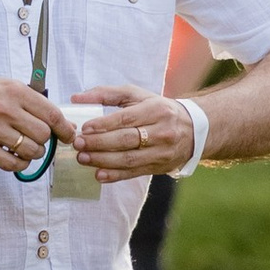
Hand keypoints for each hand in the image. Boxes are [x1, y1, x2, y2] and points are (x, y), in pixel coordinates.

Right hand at [0, 78, 74, 172]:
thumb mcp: (8, 87)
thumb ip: (35, 103)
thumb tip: (64, 124)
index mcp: (15, 92)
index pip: (51, 114)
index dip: (64, 128)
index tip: (68, 135)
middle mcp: (4, 109)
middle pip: (42, 134)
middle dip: (45, 141)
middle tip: (37, 139)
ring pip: (30, 151)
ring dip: (33, 153)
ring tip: (26, 148)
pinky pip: (11, 164)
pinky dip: (20, 164)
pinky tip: (17, 158)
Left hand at [69, 84, 199, 179]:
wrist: (193, 130)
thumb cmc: (157, 109)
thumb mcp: (137, 95)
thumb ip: (107, 94)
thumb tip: (76, 98)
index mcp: (156, 110)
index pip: (126, 118)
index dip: (104, 124)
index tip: (85, 128)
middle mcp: (162, 131)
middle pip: (126, 140)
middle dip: (98, 143)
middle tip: (78, 144)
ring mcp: (161, 152)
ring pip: (128, 159)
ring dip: (102, 160)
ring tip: (83, 158)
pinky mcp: (158, 167)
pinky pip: (134, 173)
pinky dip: (115, 175)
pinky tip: (98, 174)